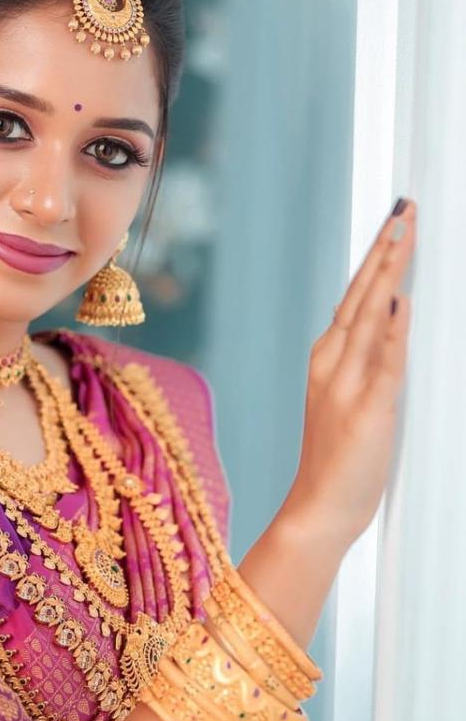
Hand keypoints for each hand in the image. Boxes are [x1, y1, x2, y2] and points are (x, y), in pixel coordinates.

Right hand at [281, 198, 415, 550]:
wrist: (318, 508)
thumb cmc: (336, 458)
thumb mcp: (344, 398)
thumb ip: (364, 356)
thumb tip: (390, 311)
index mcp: (326, 360)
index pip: (355, 298)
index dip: (375, 259)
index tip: (392, 223)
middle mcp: (332, 365)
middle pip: (361, 297)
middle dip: (383, 251)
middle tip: (402, 211)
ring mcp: (346, 387)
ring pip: (370, 318)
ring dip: (388, 274)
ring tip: (402, 236)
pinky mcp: (366, 413)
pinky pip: (384, 363)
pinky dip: (392, 330)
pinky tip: (401, 302)